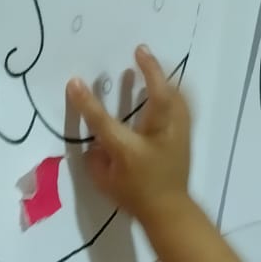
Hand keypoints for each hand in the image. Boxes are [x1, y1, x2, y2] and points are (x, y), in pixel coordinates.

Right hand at [66, 46, 190, 224]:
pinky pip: (183, 105)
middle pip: (158, 98)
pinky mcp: (185, 135)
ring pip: (177, 98)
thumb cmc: (134, 197)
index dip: (88, 102)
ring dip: (165, 78)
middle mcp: (157, 138)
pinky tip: (169, 84)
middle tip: (140, 50)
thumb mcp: (104, 182)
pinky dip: (175, 91)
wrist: (169, 212)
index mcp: (131, 151)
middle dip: (150, 71)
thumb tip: (96, 139)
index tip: (75, 82)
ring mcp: (177, 135)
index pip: (104, 123)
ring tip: (152, 64)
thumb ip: (95, 158)